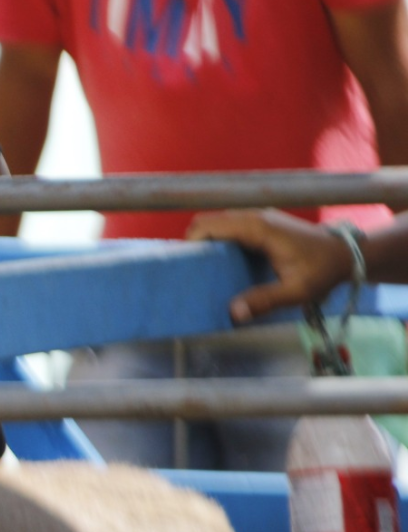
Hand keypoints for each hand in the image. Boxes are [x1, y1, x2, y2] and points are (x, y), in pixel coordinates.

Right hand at [186, 208, 353, 323]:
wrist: (347, 255)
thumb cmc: (323, 271)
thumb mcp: (297, 291)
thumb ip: (264, 300)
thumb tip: (232, 314)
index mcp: (256, 227)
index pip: (208, 226)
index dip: (191, 243)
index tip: (185, 267)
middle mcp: (253, 216)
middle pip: (208, 222)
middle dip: (196, 244)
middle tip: (193, 272)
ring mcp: (257, 217)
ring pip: (218, 224)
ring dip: (208, 242)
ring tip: (206, 270)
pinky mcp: (261, 224)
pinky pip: (230, 227)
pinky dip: (221, 241)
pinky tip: (225, 264)